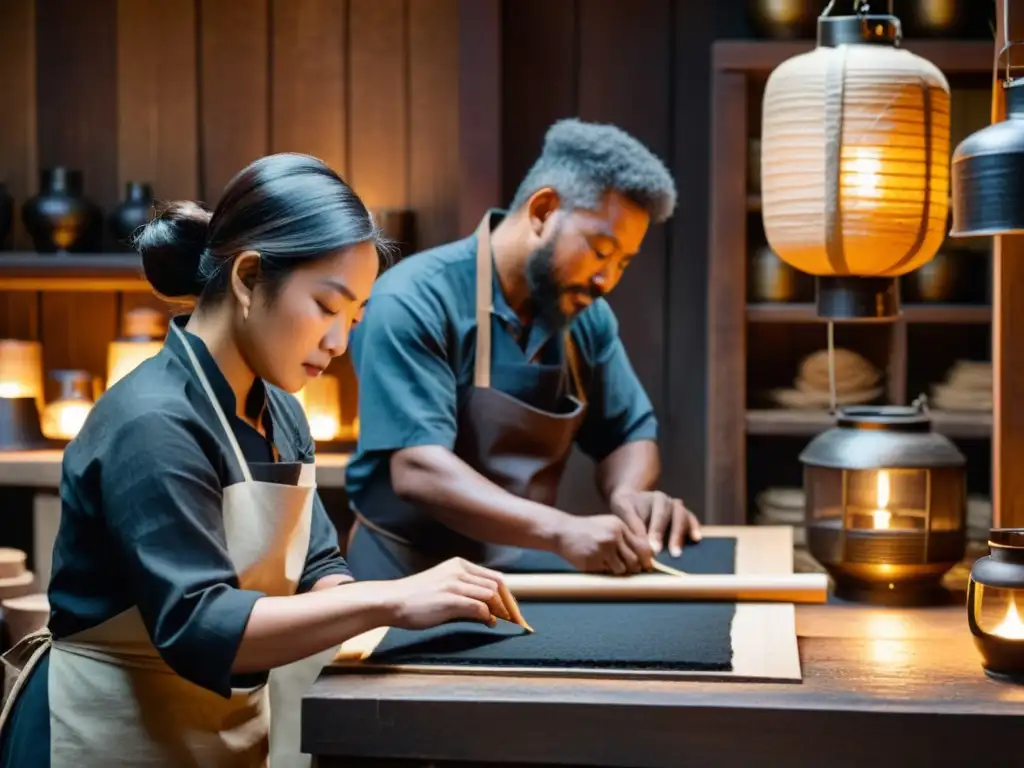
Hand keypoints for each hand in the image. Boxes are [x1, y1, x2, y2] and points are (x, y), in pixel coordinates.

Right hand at [383, 558, 517, 629]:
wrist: (392, 601)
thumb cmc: (415, 597)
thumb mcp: (443, 585)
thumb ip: (465, 590)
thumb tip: (489, 608)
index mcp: (458, 564)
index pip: (494, 577)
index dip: (508, 594)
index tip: (513, 609)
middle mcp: (458, 570)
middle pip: (497, 586)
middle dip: (508, 604)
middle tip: (513, 619)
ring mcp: (454, 584)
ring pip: (490, 595)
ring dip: (499, 611)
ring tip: (500, 621)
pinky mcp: (450, 599)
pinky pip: (479, 607)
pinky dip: (488, 617)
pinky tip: (488, 623)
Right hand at [554, 514, 652, 574]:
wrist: (562, 531)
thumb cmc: (587, 530)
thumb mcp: (608, 525)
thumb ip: (625, 537)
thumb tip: (647, 556)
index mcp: (619, 526)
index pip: (642, 547)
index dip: (646, 560)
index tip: (645, 566)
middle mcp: (612, 537)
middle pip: (634, 561)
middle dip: (633, 569)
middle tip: (627, 569)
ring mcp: (602, 549)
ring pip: (621, 570)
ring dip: (617, 571)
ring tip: (607, 564)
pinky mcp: (592, 561)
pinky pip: (605, 574)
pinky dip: (603, 572)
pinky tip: (595, 563)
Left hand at [609, 489, 701, 557]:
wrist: (633, 499)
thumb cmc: (626, 506)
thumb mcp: (623, 509)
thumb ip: (633, 525)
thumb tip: (645, 545)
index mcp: (657, 498)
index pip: (660, 515)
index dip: (658, 532)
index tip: (655, 548)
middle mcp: (671, 502)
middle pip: (677, 517)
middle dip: (675, 536)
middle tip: (673, 554)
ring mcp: (680, 510)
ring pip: (686, 519)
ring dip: (685, 535)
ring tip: (683, 550)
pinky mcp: (684, 518)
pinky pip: (692, 521)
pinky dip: (695, 529)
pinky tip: (696, 539)